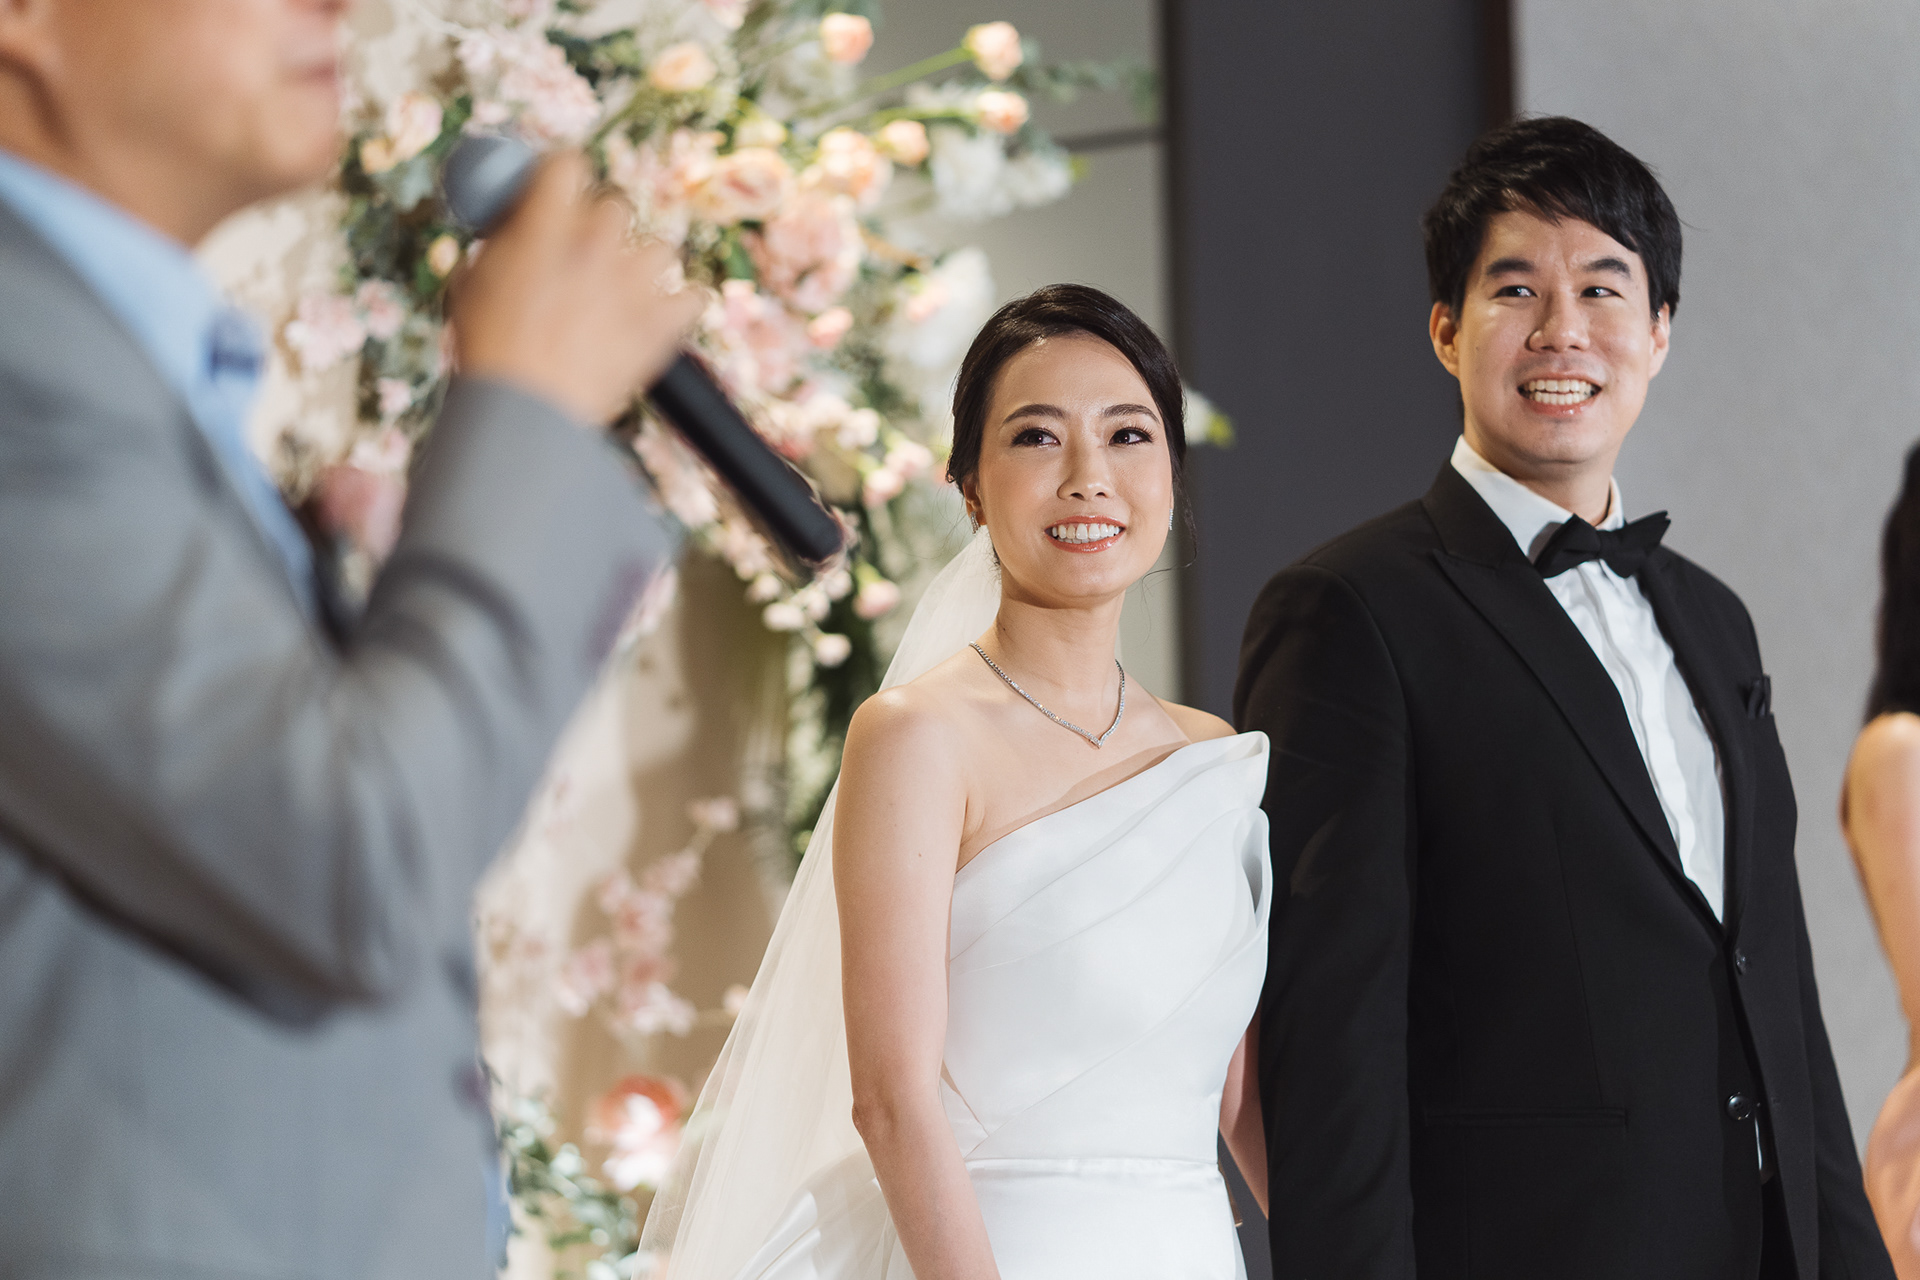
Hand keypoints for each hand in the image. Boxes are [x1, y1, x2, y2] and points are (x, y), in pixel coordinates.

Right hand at [449, 152, 702, 426]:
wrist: (526, 411)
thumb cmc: (490, 350)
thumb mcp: (473, 281)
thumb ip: (501, 243)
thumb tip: (511, 228)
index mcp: (547, 222)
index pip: (568, 164)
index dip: (560, 178)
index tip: (554, 194)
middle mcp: (598, 241)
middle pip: (614, 206)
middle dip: (597, 228)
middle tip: (580, 261)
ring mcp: (636, 281)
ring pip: (658, 248)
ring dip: (641, 266)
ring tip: (619, 296)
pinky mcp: (664, 322)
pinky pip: (694, 296)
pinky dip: (680, 306)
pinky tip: (660, 318)